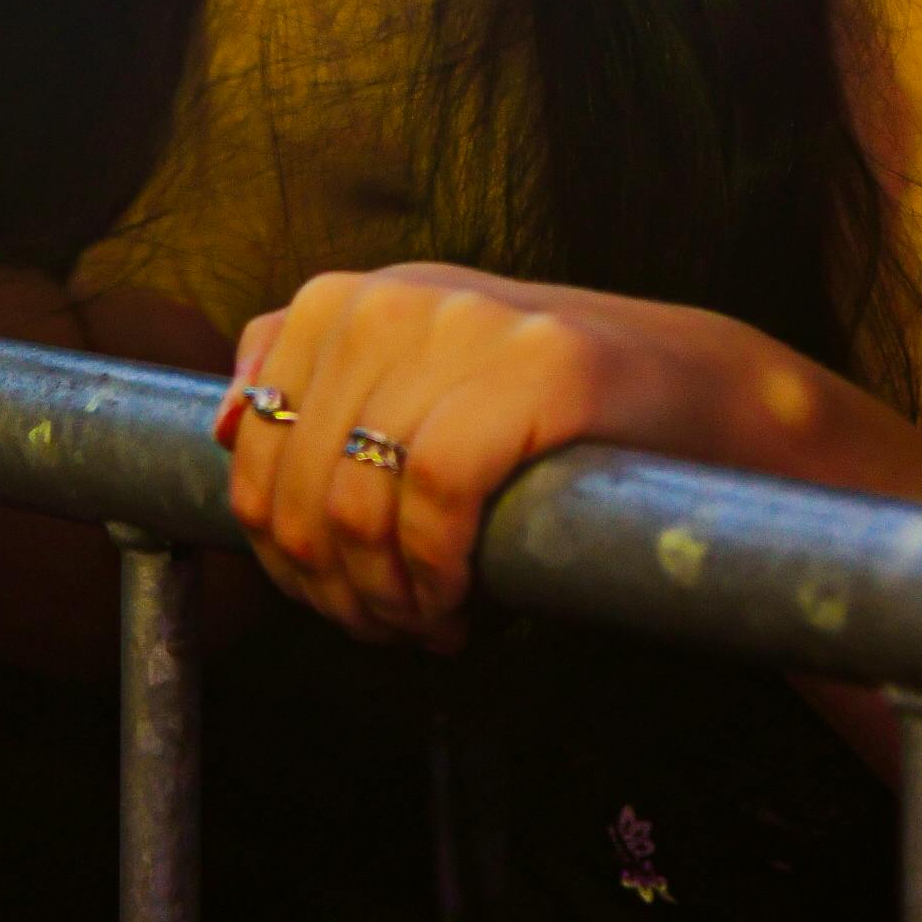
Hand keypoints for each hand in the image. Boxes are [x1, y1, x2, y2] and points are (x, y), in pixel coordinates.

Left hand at [215, 264, 834, 647]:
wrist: (703, 395)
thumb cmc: (545, 414)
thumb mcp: (420, 377)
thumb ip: (319, 385)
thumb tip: (218, 428)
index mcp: (360, 296)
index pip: (251, 440)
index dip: (276, 539)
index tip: (328, 589)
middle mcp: (405, 294)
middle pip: (300, 484)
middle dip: (330, 587)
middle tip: (387, 627)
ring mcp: (475, 322)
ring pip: (358, 499)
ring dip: (382, 598)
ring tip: (425, 623)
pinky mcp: (544, 364)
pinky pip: (436, 493)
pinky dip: (435, 572)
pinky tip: (463, 603)